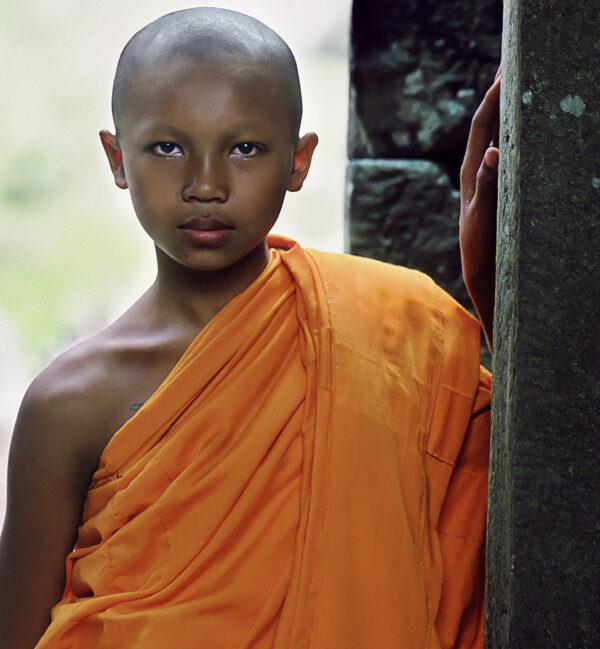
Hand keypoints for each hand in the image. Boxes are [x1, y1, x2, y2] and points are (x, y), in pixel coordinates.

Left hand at [459, 69, 500, 353]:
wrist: (482, 278)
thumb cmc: (480, 253)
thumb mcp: (482, 221)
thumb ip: (486, 188)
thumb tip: (491, 152)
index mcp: (470, 176)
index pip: (480, 129)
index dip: (491, 99)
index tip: (504, 70)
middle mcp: (476, 175)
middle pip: (487, 127)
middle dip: (498, 97)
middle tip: (510, 66)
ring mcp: (486, 183)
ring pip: (496, 140)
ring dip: (506, 114)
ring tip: (519, 89)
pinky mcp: (495, 195)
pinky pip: (505, 159)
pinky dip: (514, 139)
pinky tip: (525, 132)